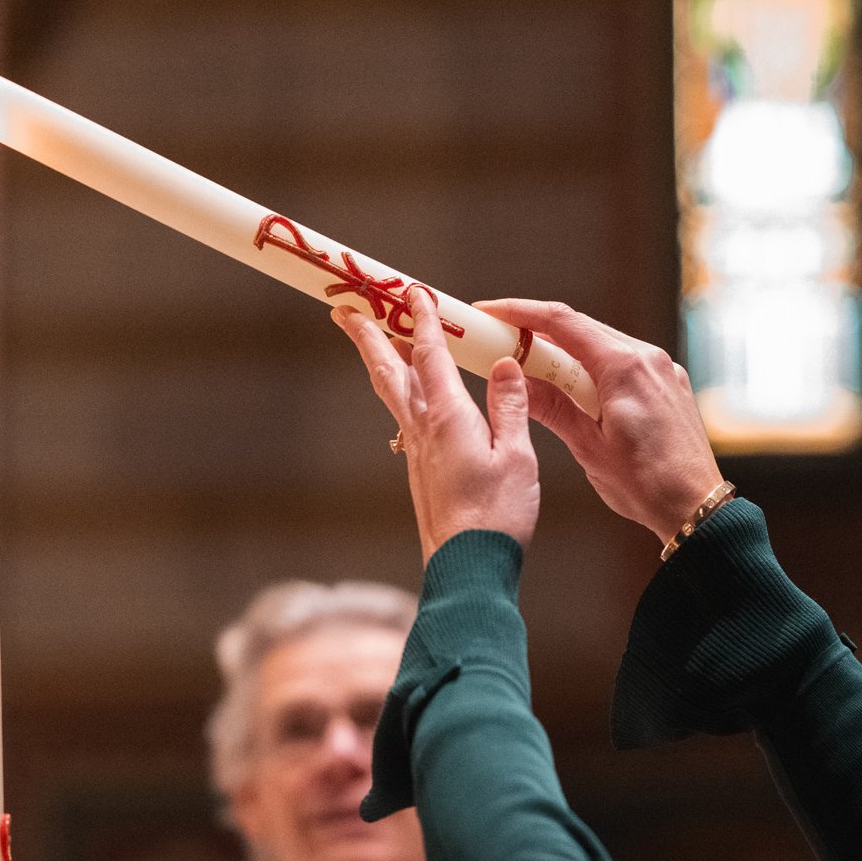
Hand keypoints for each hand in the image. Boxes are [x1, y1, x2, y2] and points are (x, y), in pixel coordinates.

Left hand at [335, 287, 539, 561]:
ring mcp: (416, 452)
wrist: (467, 570)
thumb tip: (505, 365)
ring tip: (371, 339)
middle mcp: (422, 430)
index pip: (431, 355)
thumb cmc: (498, 516)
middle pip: (389, 370)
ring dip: (381, 361)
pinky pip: (404, 419)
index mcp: (447, 417)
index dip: (422, 319)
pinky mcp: (419, 471)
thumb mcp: (517, 455)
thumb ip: (510, 407)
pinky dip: (400, 393)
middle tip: (344, 307)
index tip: (413, 290)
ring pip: (392, 394)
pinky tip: (408, 397)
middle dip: (368, 335)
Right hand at [473, 298, 723, 545]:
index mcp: (625, 368)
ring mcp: (662, 369)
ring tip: (532, 367)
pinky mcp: (668, 383)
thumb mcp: (588, 447)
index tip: (492, 312)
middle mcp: (647, 359)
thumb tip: (518, 384)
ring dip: (565, 351)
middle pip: (581, 328)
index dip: (521, 312)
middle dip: (538, 330)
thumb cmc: (648, 484)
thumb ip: (552, 408)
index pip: (562, 322)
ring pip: (602, 344)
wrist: (696, 507)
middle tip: (502, 339)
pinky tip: (573, 386)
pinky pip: (623, 362)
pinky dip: (592, 366)